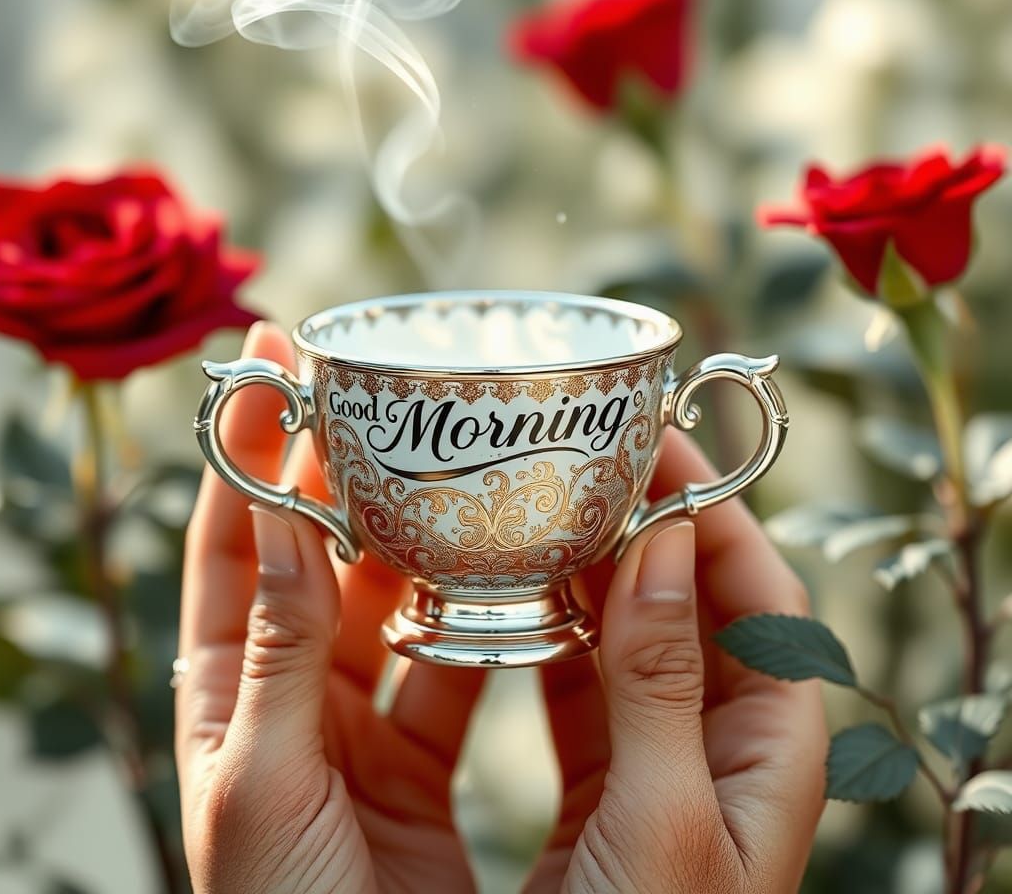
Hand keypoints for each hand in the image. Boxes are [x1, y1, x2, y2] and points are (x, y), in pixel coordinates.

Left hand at [176, 322, 484, 893]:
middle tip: (394, 398)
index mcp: (226, 695)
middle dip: (352, 473)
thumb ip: (277, 656)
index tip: (276, 355)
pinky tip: (518, 576)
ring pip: (395, 602)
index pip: (230, 540)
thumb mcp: (261, 789)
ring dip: (429, 540)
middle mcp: (289, 694)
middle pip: (319, 554)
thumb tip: (282, 518)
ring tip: (467, 469)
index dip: (248, 446)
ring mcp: (357, 722)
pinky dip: (483, 617)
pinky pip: (454, 660)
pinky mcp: (418, 756)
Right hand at [526, 434, 826, 893]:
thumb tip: (665, 543)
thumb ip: (665, 685)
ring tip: (540, 517)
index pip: (769, 602)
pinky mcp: (594, 792)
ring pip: (631, 643)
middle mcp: (715, 753)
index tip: (661, 446)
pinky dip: (547, 639)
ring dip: (591, 579)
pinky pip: (576, 688)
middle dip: (649, 530)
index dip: (723, 515)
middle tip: (587, 464)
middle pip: (697, 609)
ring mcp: (652, 769)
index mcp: (766, 759)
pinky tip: (504, 606)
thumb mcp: (666, 827)